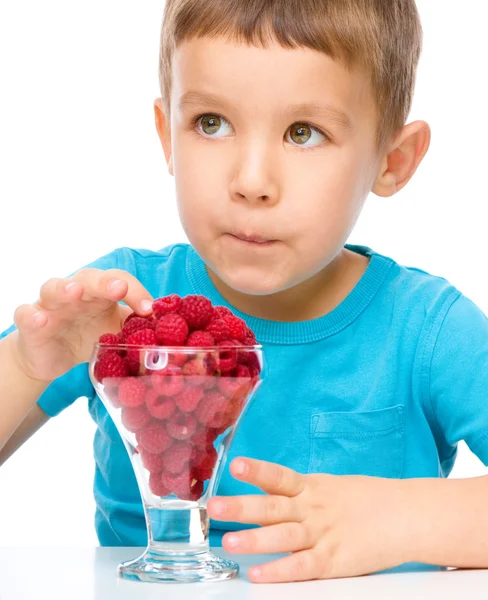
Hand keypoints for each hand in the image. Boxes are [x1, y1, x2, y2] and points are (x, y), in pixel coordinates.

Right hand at [10, 268, 152, 381]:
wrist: (51, 356)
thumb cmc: (88, 335)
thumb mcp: (116, 331)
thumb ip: (138, 327)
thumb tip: (170, 325)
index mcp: (101, 292)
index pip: (120, 280)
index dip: (135, 292)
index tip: (150, 309)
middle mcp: (76, 292)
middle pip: (89, 277)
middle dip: (105, 282)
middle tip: (118, 288)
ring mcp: (51, 306)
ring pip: (54, 288)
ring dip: (64, 288)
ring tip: (75, 292)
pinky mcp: (31, 324)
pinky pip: (26, 314)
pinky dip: (32, 316)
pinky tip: (40, 320)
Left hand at [207, 458, 409, 582]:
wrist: (405, 515)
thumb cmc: (367, 499)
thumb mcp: (330, 486)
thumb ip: (300, 492)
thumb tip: (270, 491)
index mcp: (311, 487)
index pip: (279, 476)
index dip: (257, 470)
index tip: (236, 465)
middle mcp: (312, 508)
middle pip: (272, 507)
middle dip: (241, 506)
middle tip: (214, 506)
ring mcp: (322, 534)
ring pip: (282, 536)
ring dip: (254, 539)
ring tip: (228, 541)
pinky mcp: (333, 560)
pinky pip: (301, 566)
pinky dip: (279, 571)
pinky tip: (258, 574)